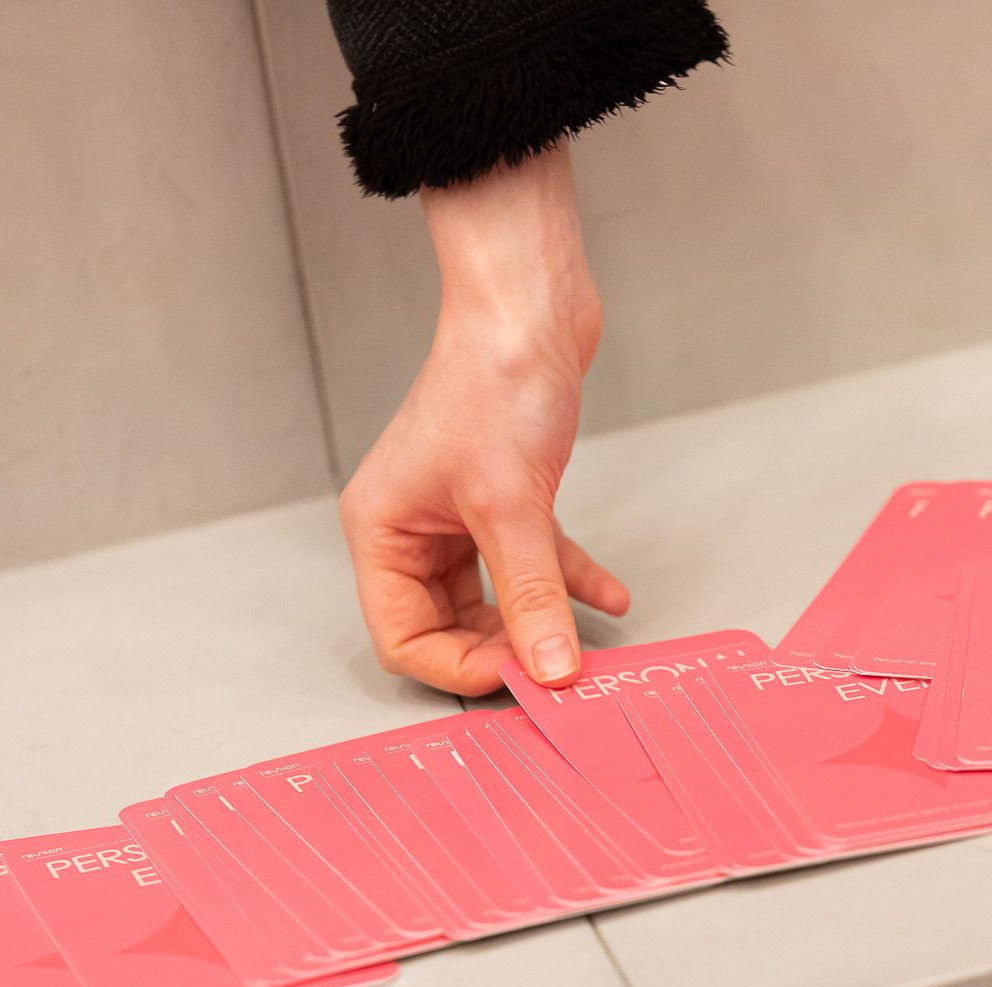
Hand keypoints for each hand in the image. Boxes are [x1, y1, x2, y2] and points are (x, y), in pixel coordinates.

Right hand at [339, 145, 628, 695]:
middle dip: (501, 647)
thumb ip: (531, 596)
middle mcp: (410, 526)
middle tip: (553, 669)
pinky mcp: (503, 496)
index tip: (518, 677)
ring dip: (538, 616)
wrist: (530, 304)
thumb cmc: (492, 379)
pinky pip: (531, 559)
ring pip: (493, 596)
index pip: (403, 636)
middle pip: (446, 623)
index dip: (458, 665)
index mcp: (382, 530)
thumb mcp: (512, 508)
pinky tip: (608, 597)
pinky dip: (567, 578)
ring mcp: (457, 513)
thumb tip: (549, 670)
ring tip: (583, 643)